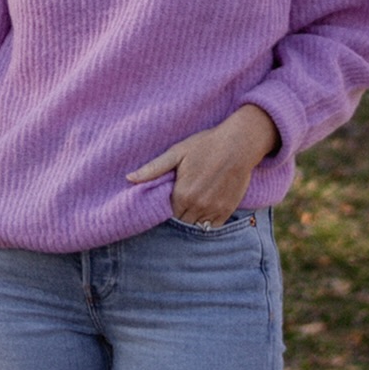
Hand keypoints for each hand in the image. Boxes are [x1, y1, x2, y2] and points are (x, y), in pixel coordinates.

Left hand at [127, 104, 278, 226]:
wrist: (239, 143)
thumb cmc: (206, 144)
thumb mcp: (176, 153)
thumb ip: (153, 169)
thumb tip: (129, 178)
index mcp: (181, 194)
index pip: (169, 213)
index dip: (170, 205)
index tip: (175, 196)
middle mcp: (197, 205)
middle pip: (183, 221)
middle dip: (182, 213)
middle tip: (186, 199)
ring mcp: (213, 209)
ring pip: (197, 225)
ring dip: (194, 218)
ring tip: (196, 204)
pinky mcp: (228, 210)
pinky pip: (213, 226)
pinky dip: (208, 221)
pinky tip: (207, 208)